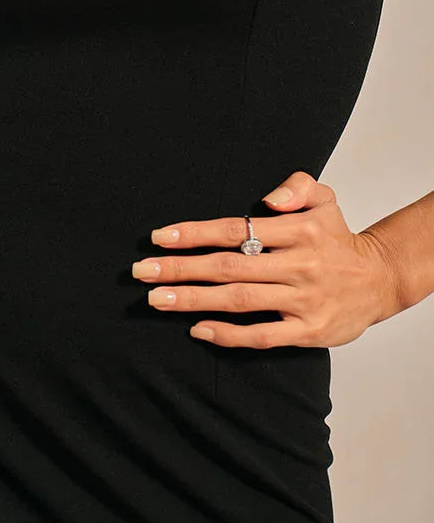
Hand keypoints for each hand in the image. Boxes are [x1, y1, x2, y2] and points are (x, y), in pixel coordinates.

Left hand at [130, 170, 401, 348]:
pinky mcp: (309, 331)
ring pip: (239, 301)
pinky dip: (228, 335)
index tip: (159, 238)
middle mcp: (300, 265)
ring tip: (156, 299)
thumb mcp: (325, 199)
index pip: (235, 230)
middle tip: (142, 271)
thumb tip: (270, 198)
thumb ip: (297, 186)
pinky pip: (262, 336)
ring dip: (193, 300)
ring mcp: (304, 301)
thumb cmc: (338, 238)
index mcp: (299, 230)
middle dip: (181, 269)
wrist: (380, 280)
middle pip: (229, 267)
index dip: (194, 234)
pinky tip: (197, 329)